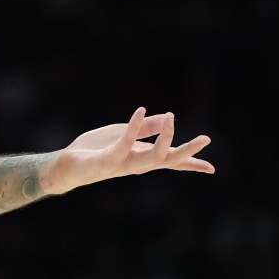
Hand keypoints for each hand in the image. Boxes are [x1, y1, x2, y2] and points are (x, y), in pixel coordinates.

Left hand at [49, 107, 213, 194]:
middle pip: (168, 161)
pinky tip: (141, 110)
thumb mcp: (122, 134)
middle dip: (188, 152)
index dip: (190, 163)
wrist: (66, 165)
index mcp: (141, 157)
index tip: (212, 168)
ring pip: (152, 157)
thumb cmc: (94, 150)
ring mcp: (123, 163)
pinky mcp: (108, 159)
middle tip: (206, 138)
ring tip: (172, 117)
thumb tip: (168, 119)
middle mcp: (136, 164)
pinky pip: (125, 142)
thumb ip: (144, 128)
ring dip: (165, 138)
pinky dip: (134, 126)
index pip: (170, 161)